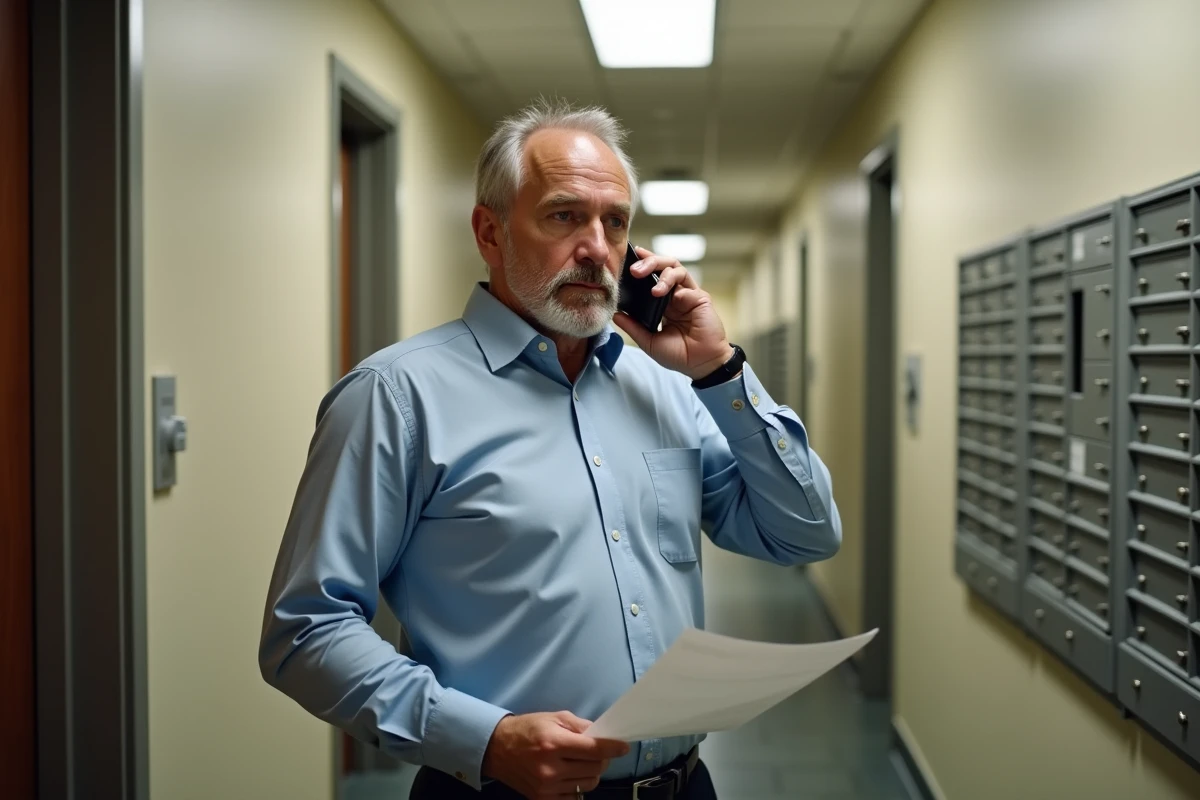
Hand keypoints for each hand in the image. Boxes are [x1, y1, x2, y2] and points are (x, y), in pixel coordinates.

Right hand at [482, 711, 629, 798]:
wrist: (497, 750)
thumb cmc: (528, 729)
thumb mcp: (553, 718)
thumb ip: (580, 726)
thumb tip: (603, 735)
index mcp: (554, 744)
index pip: (594, 750)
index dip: (612, 748)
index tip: (623, 747)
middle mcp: (551, 769)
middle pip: (595, 768)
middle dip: (601, 759)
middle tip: (595, 751)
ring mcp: (547, 787)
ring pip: (588, 784)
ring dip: (591, 773)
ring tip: (581, 763)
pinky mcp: (543, 799)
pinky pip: (575, 797)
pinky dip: (578, 786)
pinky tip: (570, 775)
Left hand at [612, 245, 734, 380]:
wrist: (701, 365)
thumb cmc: (678, 354)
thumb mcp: (649, 341)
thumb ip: (633, 327)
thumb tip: (615, 315)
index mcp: (663, 302)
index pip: (652, 276)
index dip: (642, 265)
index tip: (628, 258)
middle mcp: (676, 295)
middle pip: (664, 266)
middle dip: (650, 262)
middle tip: (635, 270)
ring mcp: (689, 295)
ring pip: (677, 269)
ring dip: (663, 274)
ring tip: (652, 287)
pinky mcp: (701, 299)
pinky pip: (688, 287)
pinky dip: (678, 290)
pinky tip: (671, 299)